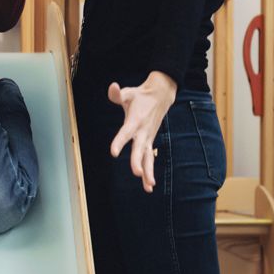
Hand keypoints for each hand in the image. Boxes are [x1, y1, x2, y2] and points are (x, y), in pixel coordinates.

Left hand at [108, 72, 177, 192]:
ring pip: (148, 157)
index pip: (125, 133)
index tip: (113, 152)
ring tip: (148, 187)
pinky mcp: (149, 141)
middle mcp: (143, 131)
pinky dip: (149, 170)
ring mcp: (148, 137)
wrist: (161, 95)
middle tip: (137, 173)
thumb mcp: (128, 92)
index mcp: (134, 120)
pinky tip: (148, 184)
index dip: (119, 142)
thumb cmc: (141, 95)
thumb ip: (117, 93)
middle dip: (137, 161)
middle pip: (139, 149)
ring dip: (148, 172)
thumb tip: (112, 87)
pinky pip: (149, 158)